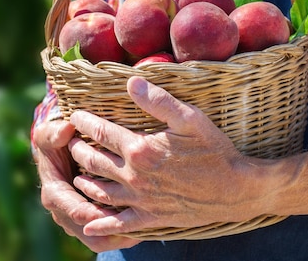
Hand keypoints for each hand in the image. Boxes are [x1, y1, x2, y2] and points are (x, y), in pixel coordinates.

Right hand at [33, 117, 139, 251]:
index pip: (76, 211)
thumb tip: (66, 129)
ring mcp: (76, 218)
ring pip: (97, 239)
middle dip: (111, 231)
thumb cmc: (56, 142)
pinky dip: (119, 234)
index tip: (116, 211)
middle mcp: (64, 211)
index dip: (96, 213)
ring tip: (141, 231)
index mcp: (55, 194)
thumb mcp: (51, 134)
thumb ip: (55, 133)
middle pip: (88, 231)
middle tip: (135, 228)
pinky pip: (103, 235)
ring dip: (117, 237)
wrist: (57, 152)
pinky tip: (139, 229)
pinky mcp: (88, 219)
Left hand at [69, 76, 271, 236]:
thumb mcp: (190, 118)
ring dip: (84, 182)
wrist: (234, 189)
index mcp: (141, 148)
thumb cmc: (214, 150)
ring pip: (101, 191)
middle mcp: (135, 175)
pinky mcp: (151, 217)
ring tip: (77, 175)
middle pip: (95, 162)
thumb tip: (131, 81)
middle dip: (79, 150)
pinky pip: (119, 224)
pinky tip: (89, 225)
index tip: (74, 115)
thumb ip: (158, 101)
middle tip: (73, 143)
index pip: (102, 132)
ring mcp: (141, 199)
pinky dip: (101, 225)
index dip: (85, 122)